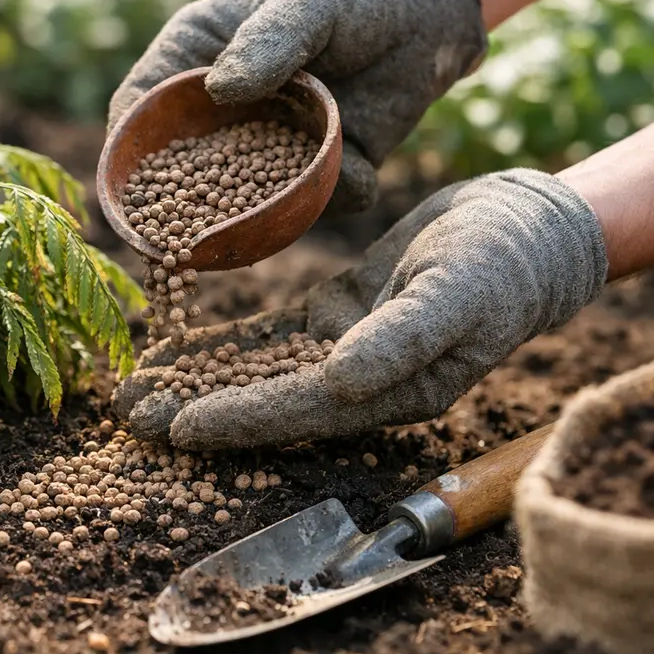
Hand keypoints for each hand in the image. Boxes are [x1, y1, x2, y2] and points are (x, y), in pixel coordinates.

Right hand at [107, 0, 487, 215]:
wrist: (425, 8)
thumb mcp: (308, 1)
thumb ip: (268, 41)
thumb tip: (223, 90)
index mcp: (193, 64)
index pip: (140, 111)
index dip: (126, 152)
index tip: (130, 189)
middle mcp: (220, 116)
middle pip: (181, 174)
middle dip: (185, 210)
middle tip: (193, 238)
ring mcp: (265, 150)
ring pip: (246, 202)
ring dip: (266, 214)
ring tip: (291, 206)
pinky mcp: (315, 173)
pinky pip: (314, 205)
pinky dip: (334, 197)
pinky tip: (360, 170)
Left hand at [112, 170, 607, 448]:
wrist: (525, 227)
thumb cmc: (502, 263)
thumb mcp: (457, 293)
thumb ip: (401, 338)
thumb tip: (340, 381)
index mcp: (392, 391)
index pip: (301, 412)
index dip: (240, 419)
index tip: (180, 426)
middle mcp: (360, 382)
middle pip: (264, 402)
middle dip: (196, 408)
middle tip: (128, 413)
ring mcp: (343, 350)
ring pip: (256, 371)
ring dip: (196, 380)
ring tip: (134, 386)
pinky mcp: (333, 316)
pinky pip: (267, 335)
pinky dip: (221, 344)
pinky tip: (173, 346)